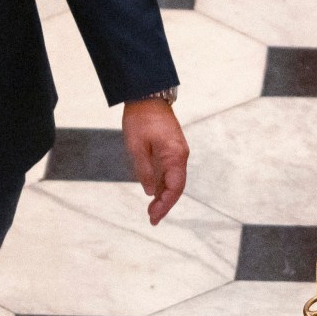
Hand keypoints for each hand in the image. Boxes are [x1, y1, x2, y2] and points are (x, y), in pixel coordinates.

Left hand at [122, 96, 189, 223]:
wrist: (147, 95)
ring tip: (152, 212)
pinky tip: (154, 194)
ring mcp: (177, 152)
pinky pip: (170, 172)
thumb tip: (150, 191)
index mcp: (175, 155)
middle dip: (166, 205)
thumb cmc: (140, 119)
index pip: (175, 187)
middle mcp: (180, 155)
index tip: (154, 217)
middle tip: (152, 220)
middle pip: (177, 186)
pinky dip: (163, 185)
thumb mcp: (136, 147)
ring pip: (174, 180)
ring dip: (164, 196)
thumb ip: (144, 170)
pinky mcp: (171, 149)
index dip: (166, 204)